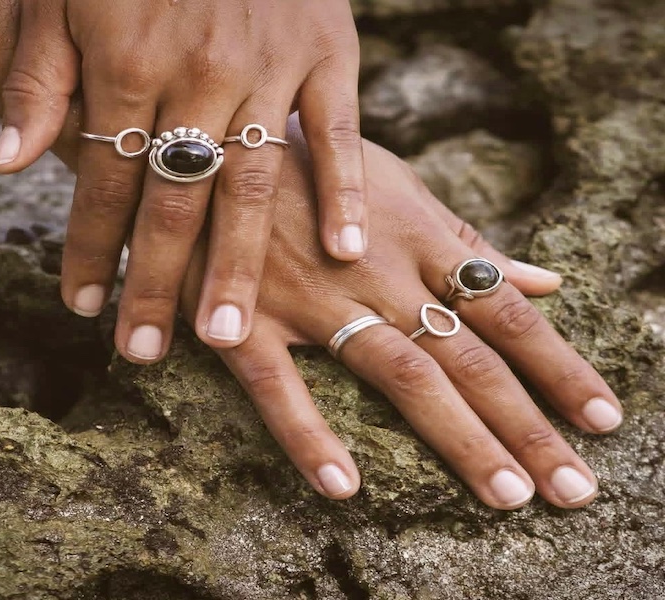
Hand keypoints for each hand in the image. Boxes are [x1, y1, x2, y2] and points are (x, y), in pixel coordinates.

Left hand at [0, 0, 364, 363]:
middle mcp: (197, 73)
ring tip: (231, 338)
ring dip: (238, 267)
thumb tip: (9, 164)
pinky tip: (348, 252)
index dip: (88, 248)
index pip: (103, 179)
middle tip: (147, 352)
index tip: (83, 308)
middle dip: (156, 283)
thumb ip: (38, 81)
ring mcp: (267, 66)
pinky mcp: (326, 51)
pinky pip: (337, 132)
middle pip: (173, 201)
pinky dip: (345, 191)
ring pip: (250, 185)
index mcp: (127, 61)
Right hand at [178, 118, 621, 507]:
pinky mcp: (247, 319)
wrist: (212, 144)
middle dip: (528, 425)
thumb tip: (544, 281)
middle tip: (574, 490)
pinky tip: (344, 487)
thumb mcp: (397, 185)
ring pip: (399, 373)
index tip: (603, 419)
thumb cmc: (315, 164)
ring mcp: (313, 297)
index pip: (505, 313)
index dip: (558, 366)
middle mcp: (380, 273)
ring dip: (457, 437)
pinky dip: (309, 436)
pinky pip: (280, 385)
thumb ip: (467, 240)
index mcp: (418, 240)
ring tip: (506, 495)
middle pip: (469, 357)